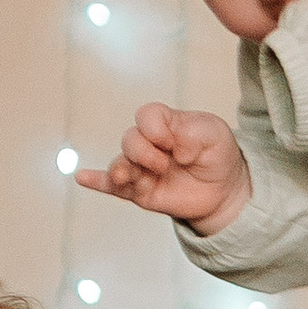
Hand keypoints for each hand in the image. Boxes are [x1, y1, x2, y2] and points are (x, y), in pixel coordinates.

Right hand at [77, 103, 253, 228]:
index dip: (156, 128)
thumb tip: (172, 147)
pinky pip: (111, 187)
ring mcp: (141, 168)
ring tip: (129, 176)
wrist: (224, 190)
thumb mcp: (215, 134)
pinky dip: (96, 181)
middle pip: (130, 140)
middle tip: (167, 165)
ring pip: (120, 164)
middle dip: (144, 152)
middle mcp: (148, 144)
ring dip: (123, 170)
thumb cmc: (217, 154)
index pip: (147, 115)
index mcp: (164, 123)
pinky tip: (83, 178)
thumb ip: (193, 132)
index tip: (175, 143)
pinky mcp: (139, 192)